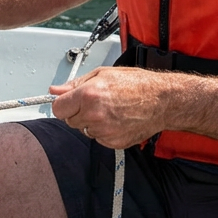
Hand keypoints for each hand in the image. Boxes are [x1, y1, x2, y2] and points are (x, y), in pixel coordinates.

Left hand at [50, 67, 170, 148]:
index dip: (63, 105)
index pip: (57, 109)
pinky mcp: (113, 142)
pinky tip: (116, 119)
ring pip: (84, 130)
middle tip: (95, 102)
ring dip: (91, 122)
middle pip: (69, 121)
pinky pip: (98, 138)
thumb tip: (55, 90)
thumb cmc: (137, 84)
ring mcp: (103, 131)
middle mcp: (94, 115)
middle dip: (77, 112)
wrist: (162, 100)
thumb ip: (75, 84)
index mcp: (88, 95)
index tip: (68, 102)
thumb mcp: (102, 74)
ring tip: (110, 109)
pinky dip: (104, 131)